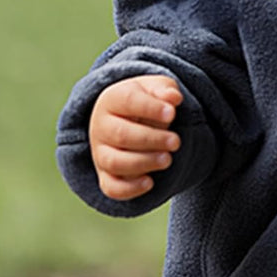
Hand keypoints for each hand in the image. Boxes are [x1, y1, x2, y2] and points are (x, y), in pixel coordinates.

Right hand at [89, 75, 183, 200]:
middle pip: (121, 135)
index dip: (151, 108)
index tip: (173, 114)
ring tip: (167, 159)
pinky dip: (128, 189)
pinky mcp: (104, 175)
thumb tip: (174, 98)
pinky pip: (111, 187)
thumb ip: (164, 90)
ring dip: (142, 162)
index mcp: (112, 99)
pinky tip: (149, 183)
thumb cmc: (146, 99)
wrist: (127, 116)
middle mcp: (101, 126)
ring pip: (115, 162)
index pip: (129, 102)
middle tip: (176, 142)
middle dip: (151, 140)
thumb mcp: (156, 87)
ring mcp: (100, 152)